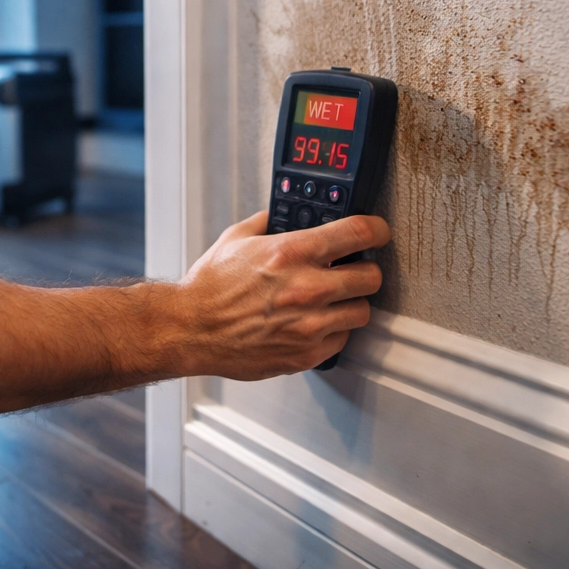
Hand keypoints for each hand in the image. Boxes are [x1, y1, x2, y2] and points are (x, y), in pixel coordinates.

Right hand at [177, 211, 386, 378]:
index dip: (376, 230)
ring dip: (351, 303)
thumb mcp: (236, 238)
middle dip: (365, 270)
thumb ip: (268, 223)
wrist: (190, 329)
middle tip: (355, 270)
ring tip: (334, 300)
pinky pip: (342, 340)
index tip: (378, 233)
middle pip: (371, 276)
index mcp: (291, 253)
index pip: (358, 234)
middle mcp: (306, 288)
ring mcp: (309, 324)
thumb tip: (283, 214)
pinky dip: (334, 331)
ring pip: (362, 311)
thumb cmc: (209, 288)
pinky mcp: (305, 353)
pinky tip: (316, 322)